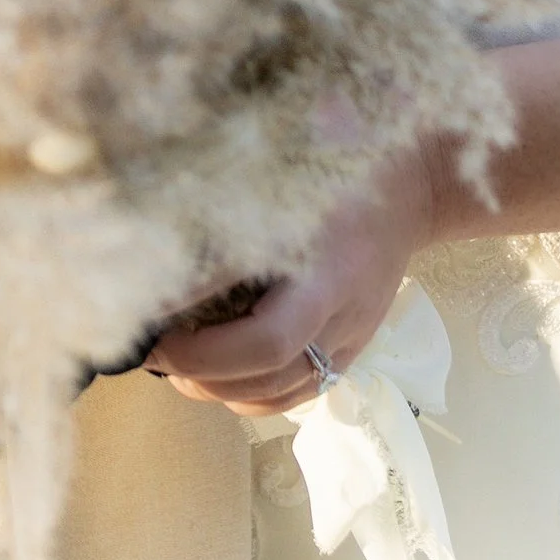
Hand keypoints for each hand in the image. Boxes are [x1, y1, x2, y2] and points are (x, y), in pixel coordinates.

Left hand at [144, 144, 438, 417]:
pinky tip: (213, 372)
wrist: (414, 185)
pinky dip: (245, 397)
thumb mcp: (284, 170)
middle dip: (195, 364)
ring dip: (214, 388)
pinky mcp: (351, 352)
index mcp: (329, 261)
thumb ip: (229, 203)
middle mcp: (342, 306)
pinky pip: (294, 396)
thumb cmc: (338, 162)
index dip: (195, 330)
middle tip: (148, 345)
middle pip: (266, 362)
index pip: (262, 323)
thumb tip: (153, 235)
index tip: (145, 319)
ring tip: (173, 362)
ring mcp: (351, 336)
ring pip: (276, 391)